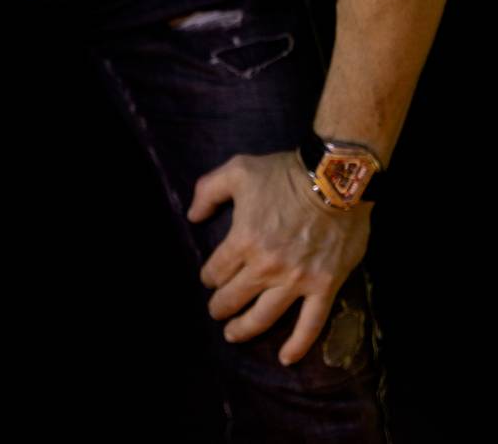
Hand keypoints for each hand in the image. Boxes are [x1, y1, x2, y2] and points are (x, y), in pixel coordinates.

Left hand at [187, 150, 370, 364]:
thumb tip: (192, 217)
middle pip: (235, 297)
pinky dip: (298, 344)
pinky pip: (311, 324)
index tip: (210, 278)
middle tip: (217, 311)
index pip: (217, 270)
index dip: (209, 276)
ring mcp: (297, 280)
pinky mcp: (324, 286)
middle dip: (221, 306)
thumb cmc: (284, 173)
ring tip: (233, 334)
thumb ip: (208, 191)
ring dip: (245, 328)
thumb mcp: (238, 170)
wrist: (335, 178)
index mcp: (244, 240)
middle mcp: (267, 266)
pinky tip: (286, 358)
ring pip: (264, 316)